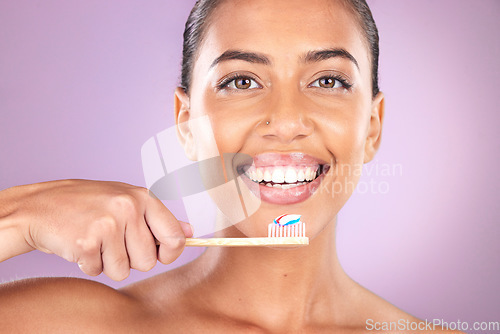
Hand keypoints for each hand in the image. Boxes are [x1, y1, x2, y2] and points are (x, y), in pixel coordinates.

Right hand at [0, 180, 192, 280]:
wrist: (40, 206)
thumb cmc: (87, 204)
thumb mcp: (126, 201)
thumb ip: (158, 218)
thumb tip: (190, 232)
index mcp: (143, 197)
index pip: (175, 237)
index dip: (170, 253)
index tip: (160, 254)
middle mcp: (128, 207)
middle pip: (149, 261)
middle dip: (131, 259)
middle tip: (112, 241)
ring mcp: (108, 224)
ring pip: (124, 270)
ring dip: (108, 263)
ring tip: (95, 242)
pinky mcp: (87, 241)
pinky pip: (100, 272)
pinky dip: (89, 265)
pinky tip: (80, 245)